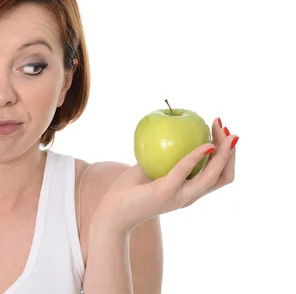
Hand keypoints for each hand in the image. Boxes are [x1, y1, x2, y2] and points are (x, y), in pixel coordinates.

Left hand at [96, 117, 237, 232]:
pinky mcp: (165, 192)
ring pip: (213, 177)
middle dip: (231, 152)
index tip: (224, 134)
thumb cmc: (129, 190)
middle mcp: (190, 197)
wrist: (112, 213)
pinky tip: (205, 144)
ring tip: (224, 133)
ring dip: (224, 154)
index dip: (228, 157)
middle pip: (223, 176)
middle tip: (229, 130)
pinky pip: (185, 171)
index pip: (219, 176)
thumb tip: (173, 133)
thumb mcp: (151, 168)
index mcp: (190, 192)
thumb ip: (164, 157)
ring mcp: (179, 196)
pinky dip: (197, 157)